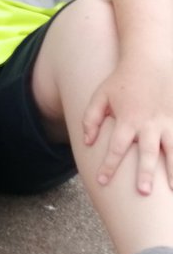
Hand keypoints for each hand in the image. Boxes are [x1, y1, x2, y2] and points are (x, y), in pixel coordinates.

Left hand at [82, 64, 172, 193]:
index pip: (116, 148)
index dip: (108, 166)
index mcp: (128, 119)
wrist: (149, 61)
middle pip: (147, 153)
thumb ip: (91, 118)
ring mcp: (168, 122)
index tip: (102, 181)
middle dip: (144, 173)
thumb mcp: (100, 96)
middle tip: (142, 193)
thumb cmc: (121, 81)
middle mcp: (149, 124)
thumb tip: (88, 142)